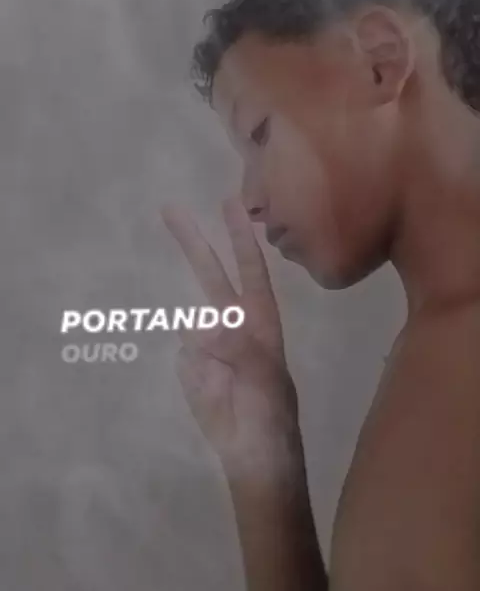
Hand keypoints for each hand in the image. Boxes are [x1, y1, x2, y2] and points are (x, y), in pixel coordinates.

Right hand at [160, 197, 299, 475]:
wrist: (253, 459)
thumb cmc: (270, 415)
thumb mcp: (263, 380)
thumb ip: (237, 349)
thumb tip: (200, 325)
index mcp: (259, 320)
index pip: (249, 269)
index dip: (240, 237)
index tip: (229, 202)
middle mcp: (233, 324)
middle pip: (211, 277)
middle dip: (194, 244)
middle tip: (169, 209)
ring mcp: (207, 345)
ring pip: (193, 325)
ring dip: (207, 350)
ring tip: (228, 384)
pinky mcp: (190, 368)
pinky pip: (185, 359)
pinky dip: (196, 375)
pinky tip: (215, 394)